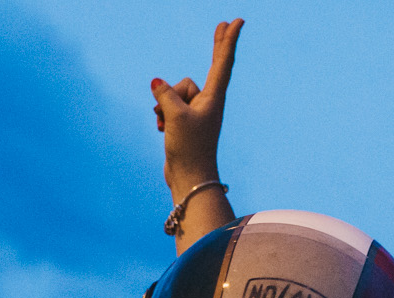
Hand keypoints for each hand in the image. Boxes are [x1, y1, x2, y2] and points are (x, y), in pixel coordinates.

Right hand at [152, 18, 241, 192]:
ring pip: (176, 91)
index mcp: (213, 99)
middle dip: (216, 47)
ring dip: (165, 104)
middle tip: (222, 24)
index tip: (237, 22)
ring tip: (166, 125)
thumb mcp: (174, 116)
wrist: (189, 179)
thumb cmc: (189, 149)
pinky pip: (170, 105)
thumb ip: (165, 94)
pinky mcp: (185, 122)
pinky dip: (163, 114)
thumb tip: (156, 83)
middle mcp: (208, 102)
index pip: (222, 63)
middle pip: (210, 67)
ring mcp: (197, 112)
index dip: (228, 41)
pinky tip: (162, 129)